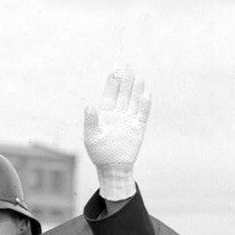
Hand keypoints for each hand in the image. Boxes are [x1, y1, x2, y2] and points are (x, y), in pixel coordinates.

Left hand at [84, 67, 150, 197]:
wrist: (112, 168)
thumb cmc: (99, 154)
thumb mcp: (91, 137)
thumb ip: (91, 122)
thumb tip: (89, 106)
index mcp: (105, 114)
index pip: (110, 94)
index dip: (112, 82)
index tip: (114, 70)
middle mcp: (118, 115)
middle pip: (123, 94)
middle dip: (125, 80)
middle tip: (128, 66)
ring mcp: (129, 121)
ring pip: (133, 101)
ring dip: (136, 90)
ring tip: (139, 77)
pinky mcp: (138, 129)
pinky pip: (142, 115)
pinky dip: (144, 105)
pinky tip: (146, 95)